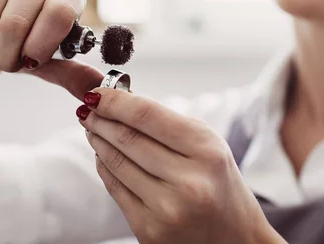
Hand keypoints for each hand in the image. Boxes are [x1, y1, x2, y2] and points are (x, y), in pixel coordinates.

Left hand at [77, 89, 284, 243]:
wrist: (235, 237)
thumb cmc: (220, 183)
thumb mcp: (209, 145)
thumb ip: (168, 123)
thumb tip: (121, 102)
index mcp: (207, 151)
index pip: (147, 115)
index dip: (115, 101)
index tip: (98, 93)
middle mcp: (188, 181)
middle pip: (127, 138)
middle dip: (101, 119)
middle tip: (89, 108)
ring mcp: (167, 209)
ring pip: (116, 163)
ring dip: (98, 141)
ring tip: (93, 128)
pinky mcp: (150, 230)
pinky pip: (115, 189)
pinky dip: (105, 167)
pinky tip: (103, 155)